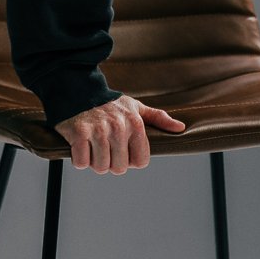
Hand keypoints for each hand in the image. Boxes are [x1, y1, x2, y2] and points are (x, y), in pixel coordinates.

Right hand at [53, 93, 185, 172]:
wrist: (79, 89)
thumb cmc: (109, 103)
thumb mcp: (136, 107)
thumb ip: (159, 118)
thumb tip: (180, 128)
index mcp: (136, 124)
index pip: (140, 162)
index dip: (129, 159)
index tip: (121, 149)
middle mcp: (119, 128)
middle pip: (119, 168)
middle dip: (110, 162)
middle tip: (103, 147)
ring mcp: (98, 131)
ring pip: (100, 167)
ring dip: (94, 161)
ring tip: (92, 146)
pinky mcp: (78, 133)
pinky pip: (81, 162)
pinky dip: (79, 159)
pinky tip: (80, 146)